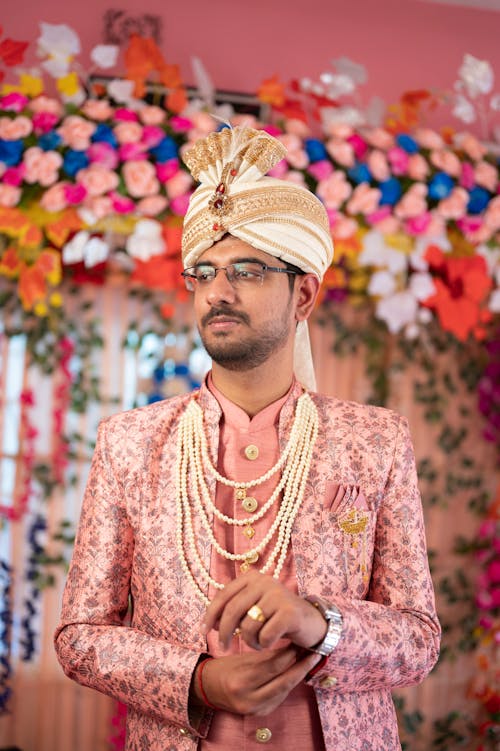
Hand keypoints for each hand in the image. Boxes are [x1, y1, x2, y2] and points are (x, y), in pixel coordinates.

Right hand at [193, 647, 320, 715]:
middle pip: (284, 680)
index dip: (291, 653)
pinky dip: (288, 684)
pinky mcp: (259, 714)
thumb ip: (265, 656)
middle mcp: (249, 698)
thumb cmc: (224, 668)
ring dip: (298, 675)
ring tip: (309, 661)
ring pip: (284, 690)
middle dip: (302, 666)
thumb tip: (290, 648)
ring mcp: (255, 709)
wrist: (207, 689)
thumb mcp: (242, 657)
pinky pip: (279, 697)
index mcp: (242, 680)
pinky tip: (296, 673)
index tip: (302, 642)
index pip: (274, 665)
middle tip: (316, 653)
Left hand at [201, 571, 326, 650]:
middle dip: (224, 632)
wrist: (311, 621)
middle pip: (232, 611)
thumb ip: (234, 609)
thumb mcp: (254, 606)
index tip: (203, 631)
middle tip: (224, 647)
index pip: (223, 595)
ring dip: (249, 641)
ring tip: (257, 642)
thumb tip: (208, 623)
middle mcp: (264, 582)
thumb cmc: (277, 616)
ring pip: (247, 626)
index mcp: (252, 577)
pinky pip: (264, 636)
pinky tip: (269, 643)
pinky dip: (263, 645)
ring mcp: (277, 595)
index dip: (211, 614)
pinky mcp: (289, 612)